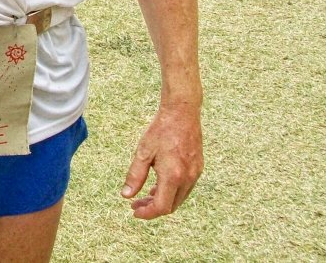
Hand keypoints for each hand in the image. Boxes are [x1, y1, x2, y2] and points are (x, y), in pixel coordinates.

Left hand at [121, 102, 202, 219]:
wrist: (182, 112)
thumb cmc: (161, 130)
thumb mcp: (143, 152)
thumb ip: (135, 176)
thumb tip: (126, 195)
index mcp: (173, 176)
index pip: (162, 207)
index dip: (147, 213)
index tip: (134, 211)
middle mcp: (187, 178)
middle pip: (171, 206)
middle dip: (153, 208)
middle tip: (136, 204)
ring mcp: (195, 173)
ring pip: (179, 198)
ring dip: (163, 200)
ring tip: (146, 195)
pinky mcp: (198, 168)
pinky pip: (185, 188)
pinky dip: (172, 191)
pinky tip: (160, 184)